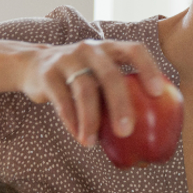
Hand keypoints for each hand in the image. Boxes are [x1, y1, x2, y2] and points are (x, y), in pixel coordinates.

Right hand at [18, 39, 167, 146]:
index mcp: (110, 48)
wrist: (35, 65)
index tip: (157, 93)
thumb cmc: (81, 76)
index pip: (135, 50)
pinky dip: (71, 121)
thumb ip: (120, 90)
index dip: (148, 69)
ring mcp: (67, 59)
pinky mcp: (48, 73)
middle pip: (110, 75)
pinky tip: (79, 136)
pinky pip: (62, 100)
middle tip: (126, 131)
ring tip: (92, 143)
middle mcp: (91, 49)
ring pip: (84, 89)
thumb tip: (152, 130)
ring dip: (90, 120)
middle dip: (120, 105)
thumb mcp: (101, 74)